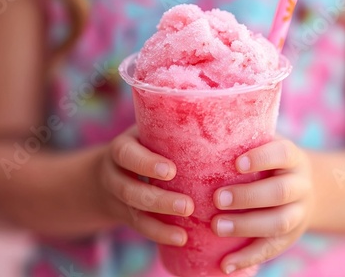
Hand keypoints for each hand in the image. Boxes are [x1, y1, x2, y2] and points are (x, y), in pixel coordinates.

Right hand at [96, 125, 194, 245]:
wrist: (112, 172)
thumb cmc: (147, 143)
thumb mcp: (151, 130)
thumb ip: (176, 123)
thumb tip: (232, 105)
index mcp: (123, 146)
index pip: (126, 153)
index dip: (146, 163)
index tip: (171, 170)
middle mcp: (115, 173)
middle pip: (128, 189)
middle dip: (158, 199)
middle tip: (188, 204)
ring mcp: (119, 197)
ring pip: (133, 212)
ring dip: (160, 221)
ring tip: (186, 228)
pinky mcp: (127, 215)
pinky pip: (140, 227)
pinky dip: (159, 234)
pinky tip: (181, 239)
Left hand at [211, 138, 313, 274]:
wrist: (307, 189)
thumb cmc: (270, 164)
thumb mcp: (266, 147)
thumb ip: (242, 140)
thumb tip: (196, 132)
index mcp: (292, 158)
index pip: (282, 154)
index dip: (261, 158)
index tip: (236, 164)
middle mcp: (300, 185)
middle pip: (280, 192)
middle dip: (248, 196)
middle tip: (217, 199)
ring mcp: (298, 213)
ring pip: (278, 222)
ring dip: (246, 226)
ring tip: (216, 227)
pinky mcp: (290, 237)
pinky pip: (271, 249)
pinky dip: (248, 258)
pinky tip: (225, 264)